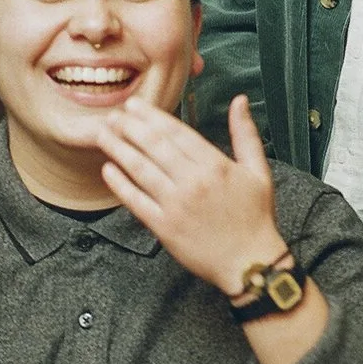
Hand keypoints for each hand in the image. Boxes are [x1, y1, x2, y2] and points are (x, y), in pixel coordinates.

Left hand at [97, 94, 288, 293]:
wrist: (250, 263)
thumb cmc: (255, 217)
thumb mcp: (258, 171)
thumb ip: (246, 134)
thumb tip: (240, 100)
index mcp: (215, 165)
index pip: (176, 132)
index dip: (151, 116)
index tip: (134, 105)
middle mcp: (193, 181)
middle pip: (154, 146)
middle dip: (130, 127)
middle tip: (113, 114)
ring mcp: (176, 205)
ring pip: (141, 169)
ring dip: (119, 149)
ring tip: (103, 134)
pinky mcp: (164, 228)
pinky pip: (137, 201)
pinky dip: (120, 185)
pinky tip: (107, 170)